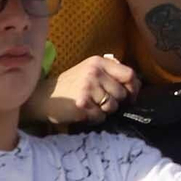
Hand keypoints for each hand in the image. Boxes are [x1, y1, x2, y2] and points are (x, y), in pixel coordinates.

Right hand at [24, 54, 139, 125]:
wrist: (43, 97)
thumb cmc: (71, 85)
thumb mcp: (90, 70)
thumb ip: (111, 73)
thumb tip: (137, 85)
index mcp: (99, 62)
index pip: (129, 74)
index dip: (134, 88)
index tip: (131, 96)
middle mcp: (94, 72)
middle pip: (122, 93)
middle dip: (117, 102)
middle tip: (103, 102)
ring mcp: (87, 88)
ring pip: (112, 106)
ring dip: (105, 111)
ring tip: (92, 106)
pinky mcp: (81, 104)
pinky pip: (100, 117)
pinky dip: (95, 118)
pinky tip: (85, 113)